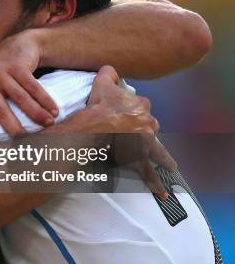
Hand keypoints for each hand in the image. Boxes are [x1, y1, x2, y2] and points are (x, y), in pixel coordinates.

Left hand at [0, 30, 58, 141]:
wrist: (14, 47)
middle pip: (0, 110)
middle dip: (14, 129)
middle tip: (26, 144)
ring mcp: (0, 71)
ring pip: (20, 98)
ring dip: (36, 114)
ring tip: (48, 125)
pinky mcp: (17, 65)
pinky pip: (33, 86)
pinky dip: (45, 100)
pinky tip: (54, 110)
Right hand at [63, 66, 176, 197]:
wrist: (92, 130)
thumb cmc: (97, 109)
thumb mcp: (101, 83)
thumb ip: (108, 72)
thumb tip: (110, 70)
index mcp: (141, 106)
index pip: (141, 106)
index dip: (132, 109)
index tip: (124, 113)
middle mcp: (147, 124)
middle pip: (150, 127)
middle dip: (146, 132)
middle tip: (137, 136)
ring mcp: (144, 143)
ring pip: (157, 151)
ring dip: (164, 159)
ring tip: (170, 165)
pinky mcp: (137, 159)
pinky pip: (148, 174)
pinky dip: (154, 184)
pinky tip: (162, 193)